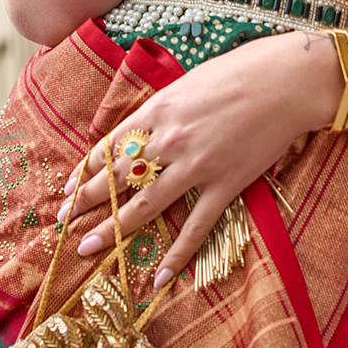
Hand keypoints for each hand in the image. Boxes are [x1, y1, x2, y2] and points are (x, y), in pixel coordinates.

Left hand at [56, 31, 342, 288]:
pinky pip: (196, 227)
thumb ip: (162, 109)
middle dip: (85, 201)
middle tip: (62, 220)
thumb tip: (144, 129)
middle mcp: (168, 141)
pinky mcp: (225, 185)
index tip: (68, 186)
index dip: (86, 170)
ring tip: (86, 248)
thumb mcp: (187, 82)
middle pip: (116, 178)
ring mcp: (196, 167)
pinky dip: (177, 254)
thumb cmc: (240, 71)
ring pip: (144, 206)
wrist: (286, 81)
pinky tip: (160, 276)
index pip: (108, 146)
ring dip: (112, 230)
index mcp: (156, 110)